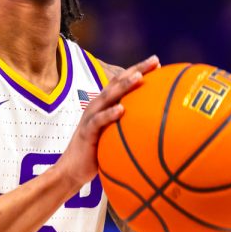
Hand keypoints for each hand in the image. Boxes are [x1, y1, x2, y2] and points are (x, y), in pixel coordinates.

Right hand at [56, 55, 159, 187]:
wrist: (73, 170)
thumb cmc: (97, 154)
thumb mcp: (114, 137)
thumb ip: (128, 128)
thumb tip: (155, 130)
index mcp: (105, 105)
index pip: (122, 82)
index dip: (138, 70)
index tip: (157, 63)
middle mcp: (97, 106)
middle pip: (117, 82)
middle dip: (136, 70)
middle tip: (154, 61)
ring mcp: (91, 117)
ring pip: (108, 96)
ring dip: (123, 86)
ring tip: (138, 77)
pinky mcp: (86, 132)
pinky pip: (99, 121)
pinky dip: (109, 114)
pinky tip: (122, 110)